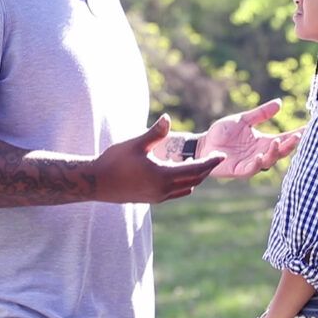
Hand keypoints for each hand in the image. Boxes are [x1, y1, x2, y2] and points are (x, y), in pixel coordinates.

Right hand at [93, 115, 224, 202]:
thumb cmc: (114, 160)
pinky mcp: (150, 199)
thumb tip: (168, 118)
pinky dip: (183, 183)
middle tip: (214, 159)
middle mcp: (163, 190)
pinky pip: (175, 193)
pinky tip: (177, 173)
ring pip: (185, 188)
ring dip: (194, 178)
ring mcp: (157, 197)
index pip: (196, 170)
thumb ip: (155, 133)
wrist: (96, 182)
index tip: (222, 156)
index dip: (210, 162)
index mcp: (163, 176)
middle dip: (205, 170)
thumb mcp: (136, 144)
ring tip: (197, 165)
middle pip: (194, 181)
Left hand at [201, 99, 302, 177]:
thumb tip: (280, 103)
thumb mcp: (243, 120)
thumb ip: (261, 114)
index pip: (284, 138)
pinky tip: (260, 156)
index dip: (296, 134)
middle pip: (281, 151)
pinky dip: (257, 163)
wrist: (203, 144)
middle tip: (298, 136)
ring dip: (275, 152)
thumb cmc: (222, 132)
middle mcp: (260, 153)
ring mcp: (251, 163)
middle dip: (290, 145)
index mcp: (263, 141)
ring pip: (269, 161)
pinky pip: (251, 169)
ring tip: (279, 142)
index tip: (310, 127)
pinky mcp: (239, 170)